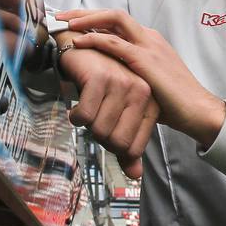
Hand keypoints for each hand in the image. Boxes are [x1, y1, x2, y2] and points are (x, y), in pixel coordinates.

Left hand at [56, 9, 225, 146]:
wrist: (196, 109)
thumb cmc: (173, 102)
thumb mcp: (147, 82)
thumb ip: (129, 74)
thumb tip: (108, 82)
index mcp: (151, 42)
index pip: (119, 23)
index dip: (95, 20)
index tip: (75, 22)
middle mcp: (149, 37)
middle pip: (114, 14)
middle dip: (86, 12)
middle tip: (63, 16)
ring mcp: (148, 45)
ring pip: (113, 19)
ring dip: (86, 18)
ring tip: (65, 23)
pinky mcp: (144, 58)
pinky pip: (113, 42)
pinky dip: (93, 38)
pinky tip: (78, 41)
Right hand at [57, 40, 159, 178]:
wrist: (82, 50)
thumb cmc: (102, 86)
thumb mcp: (118, 116)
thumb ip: (128, 147)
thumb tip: (135, 176)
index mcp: (149, 104)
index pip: (133, 148)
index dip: (114, 147)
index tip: (107, 130)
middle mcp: (140, 92)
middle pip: (116, 142)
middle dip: (98, 137)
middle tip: (95, 118)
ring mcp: (121, 84)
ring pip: (99, 130)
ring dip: (86, 126)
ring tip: (88, 108)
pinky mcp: (100, 78)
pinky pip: (84, 116)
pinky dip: (75, 116)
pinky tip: (78, 104)